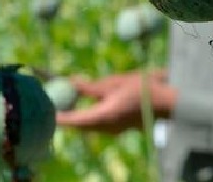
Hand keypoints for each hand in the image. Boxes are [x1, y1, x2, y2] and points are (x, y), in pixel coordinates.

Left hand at [56, 69, 175, 134]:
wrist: (167, 102)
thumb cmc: (143, 88)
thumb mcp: (114, 82)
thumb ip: (91, 87)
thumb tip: (71, 83)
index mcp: (102, 117)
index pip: (72, 120)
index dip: (57, 116)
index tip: (45, 108)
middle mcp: (105, 128)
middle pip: (78, 125)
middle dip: (65, 115)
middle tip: (54, 101)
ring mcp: (112, 130)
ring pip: (87, 125)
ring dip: (77, 115)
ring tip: (68, 100)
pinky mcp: (117, 128)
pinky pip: (97, 123)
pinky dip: (88, 114)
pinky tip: (87, 103)